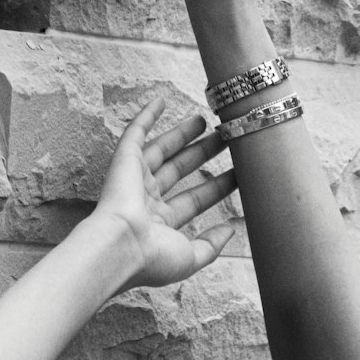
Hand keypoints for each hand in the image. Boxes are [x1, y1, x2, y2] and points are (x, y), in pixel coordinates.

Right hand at [93, 97, 237, 291]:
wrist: (120, 247)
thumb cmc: (152, 258)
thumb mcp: (191, 258)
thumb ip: (212, 245)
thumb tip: (231, 230)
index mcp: (160, 224)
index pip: (194, 200)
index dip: (217, 187)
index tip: (238, 174)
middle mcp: (146, 201)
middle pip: (180, 170)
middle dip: (203, 155)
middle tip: (224, 139)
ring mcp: (134, 179)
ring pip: (162, 150)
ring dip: (181, 135)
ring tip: (205, 121)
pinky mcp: (124, 161)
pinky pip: (134, 133)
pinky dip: (145, 116)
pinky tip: (160, 101)